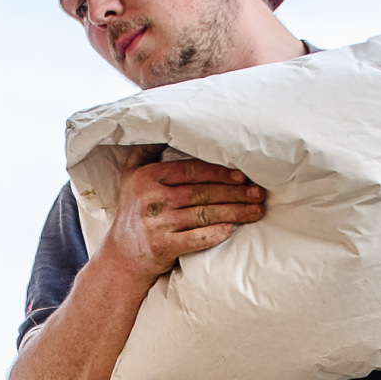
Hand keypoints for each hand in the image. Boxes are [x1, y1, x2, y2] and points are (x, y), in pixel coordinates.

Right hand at [107, 157, 266, 278]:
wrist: (122, 256)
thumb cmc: (134, 211)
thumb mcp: (130, 175)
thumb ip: (145, 151)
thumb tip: (164, 123)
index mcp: (148, 176)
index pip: (191, 170)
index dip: (220, 171)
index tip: (243, 175)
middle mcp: (152, 198)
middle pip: (202, 192)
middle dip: (235, 193)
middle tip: (258, 194)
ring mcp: (157, 223)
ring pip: (204, 214)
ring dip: (234, 213)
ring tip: (256, 211)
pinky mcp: (161, 246)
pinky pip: (194, 239)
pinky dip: (214, 234)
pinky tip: (232, 230)